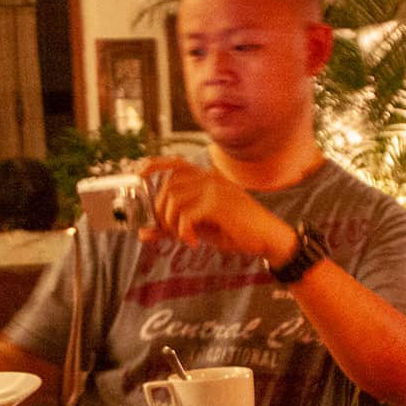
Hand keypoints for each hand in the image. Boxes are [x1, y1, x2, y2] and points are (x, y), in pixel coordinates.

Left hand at [139, 157, 295, 261]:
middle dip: (161, 212)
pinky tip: (193, 242)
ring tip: (184, 237)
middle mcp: (210, 178)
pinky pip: (186, 215)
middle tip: (171, 232)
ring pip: (174, 200)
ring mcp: (214, 188)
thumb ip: (174, 226)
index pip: (176, 163)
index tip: (139, 173)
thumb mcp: (201, 228)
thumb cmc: (236, 231)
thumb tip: (143, 233)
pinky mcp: (217, 202)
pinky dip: (184, 231)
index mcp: (208, 178)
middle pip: (168, 187)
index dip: (155, 165)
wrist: (267, 237)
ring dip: (172, 223)